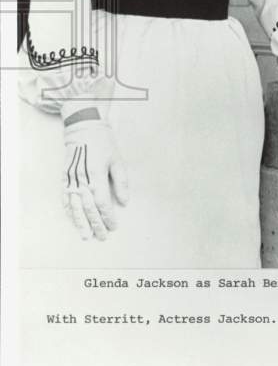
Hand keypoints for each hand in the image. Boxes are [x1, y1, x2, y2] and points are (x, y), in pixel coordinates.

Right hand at [62, 121, 128, 240]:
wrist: (83, 129)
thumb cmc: (103, 144)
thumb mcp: (117, 160)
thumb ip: (121, 182)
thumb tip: (124, 202)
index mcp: (97, 174)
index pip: (102, 202)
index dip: (108, 216)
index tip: (114, 226)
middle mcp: (82, 179)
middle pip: (88, 208)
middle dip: (96, 224)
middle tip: (101, 237)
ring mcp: (71, 179)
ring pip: (75, 206)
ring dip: (80, 222)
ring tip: (85, 235)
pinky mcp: (64, 177)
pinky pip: (65, 197)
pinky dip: (69, 210)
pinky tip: (73, 219)